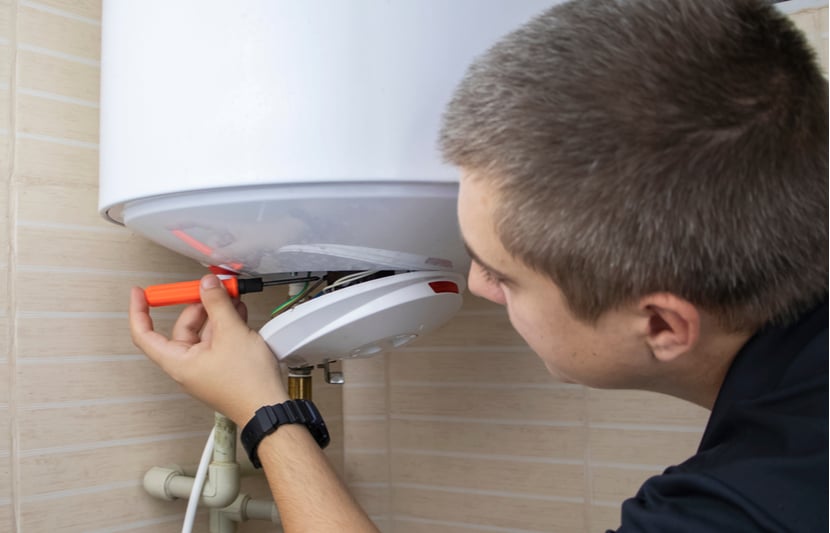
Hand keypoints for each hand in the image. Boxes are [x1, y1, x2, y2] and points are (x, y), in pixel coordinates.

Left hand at [129, 274, 289, 425]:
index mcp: (178, 362)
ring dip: (216, 314)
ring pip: (203, 333)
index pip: (145, 335)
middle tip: (212, 289)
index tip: (140, 293)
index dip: (140, 311)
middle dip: (198, 306)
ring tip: (232, 299)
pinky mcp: (222, 369)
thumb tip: (207, 285)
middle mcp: (188, 367)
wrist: (269, 406)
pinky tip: (238, 313)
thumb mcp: (231, 332)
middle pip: (182, 328)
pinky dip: (226, 325)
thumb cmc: (247, 383)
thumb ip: (217, 303)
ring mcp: (206, 368)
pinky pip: (217, 341)